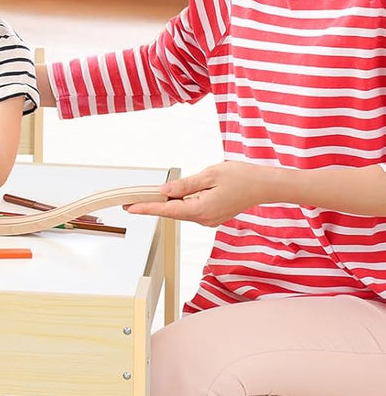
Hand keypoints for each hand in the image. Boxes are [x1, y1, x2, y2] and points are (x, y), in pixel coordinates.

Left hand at [126, 161, 268, 226]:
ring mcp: (209, 220)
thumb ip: (185, 185)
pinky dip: (181, 203)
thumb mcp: (209, 175)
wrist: (265, 185)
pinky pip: (191, 210)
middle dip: (152, 205)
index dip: (147, 208)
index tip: (131, 208)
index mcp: (201, 209)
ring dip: (167, 203)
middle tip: (132, 199)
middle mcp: (203, 219)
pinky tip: (174, 196)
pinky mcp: (213, 216)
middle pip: (172, 212)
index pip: (167, 210)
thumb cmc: (242, 177)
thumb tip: (165, 191)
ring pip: (181, 211)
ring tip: (150, 196)